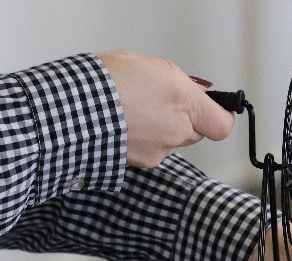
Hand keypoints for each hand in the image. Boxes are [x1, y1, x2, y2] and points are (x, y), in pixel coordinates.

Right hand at [97, 50, 234, 167]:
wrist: (69, 112)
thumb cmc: (102, 84)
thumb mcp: (147, 66)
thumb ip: (177, 81)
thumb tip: (195, 91)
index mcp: (182, 99)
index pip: (222, 123)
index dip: (221, 115)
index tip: (217, 107)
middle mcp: (176, 130)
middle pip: (196, 131)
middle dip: (185, 118)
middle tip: (161, 101)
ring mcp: (160, 151)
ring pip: (173, 141)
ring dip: (162, 129)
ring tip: (134, 111)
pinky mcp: (143, 164)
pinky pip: (153, 151)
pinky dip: (144, 140)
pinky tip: (125, 125)